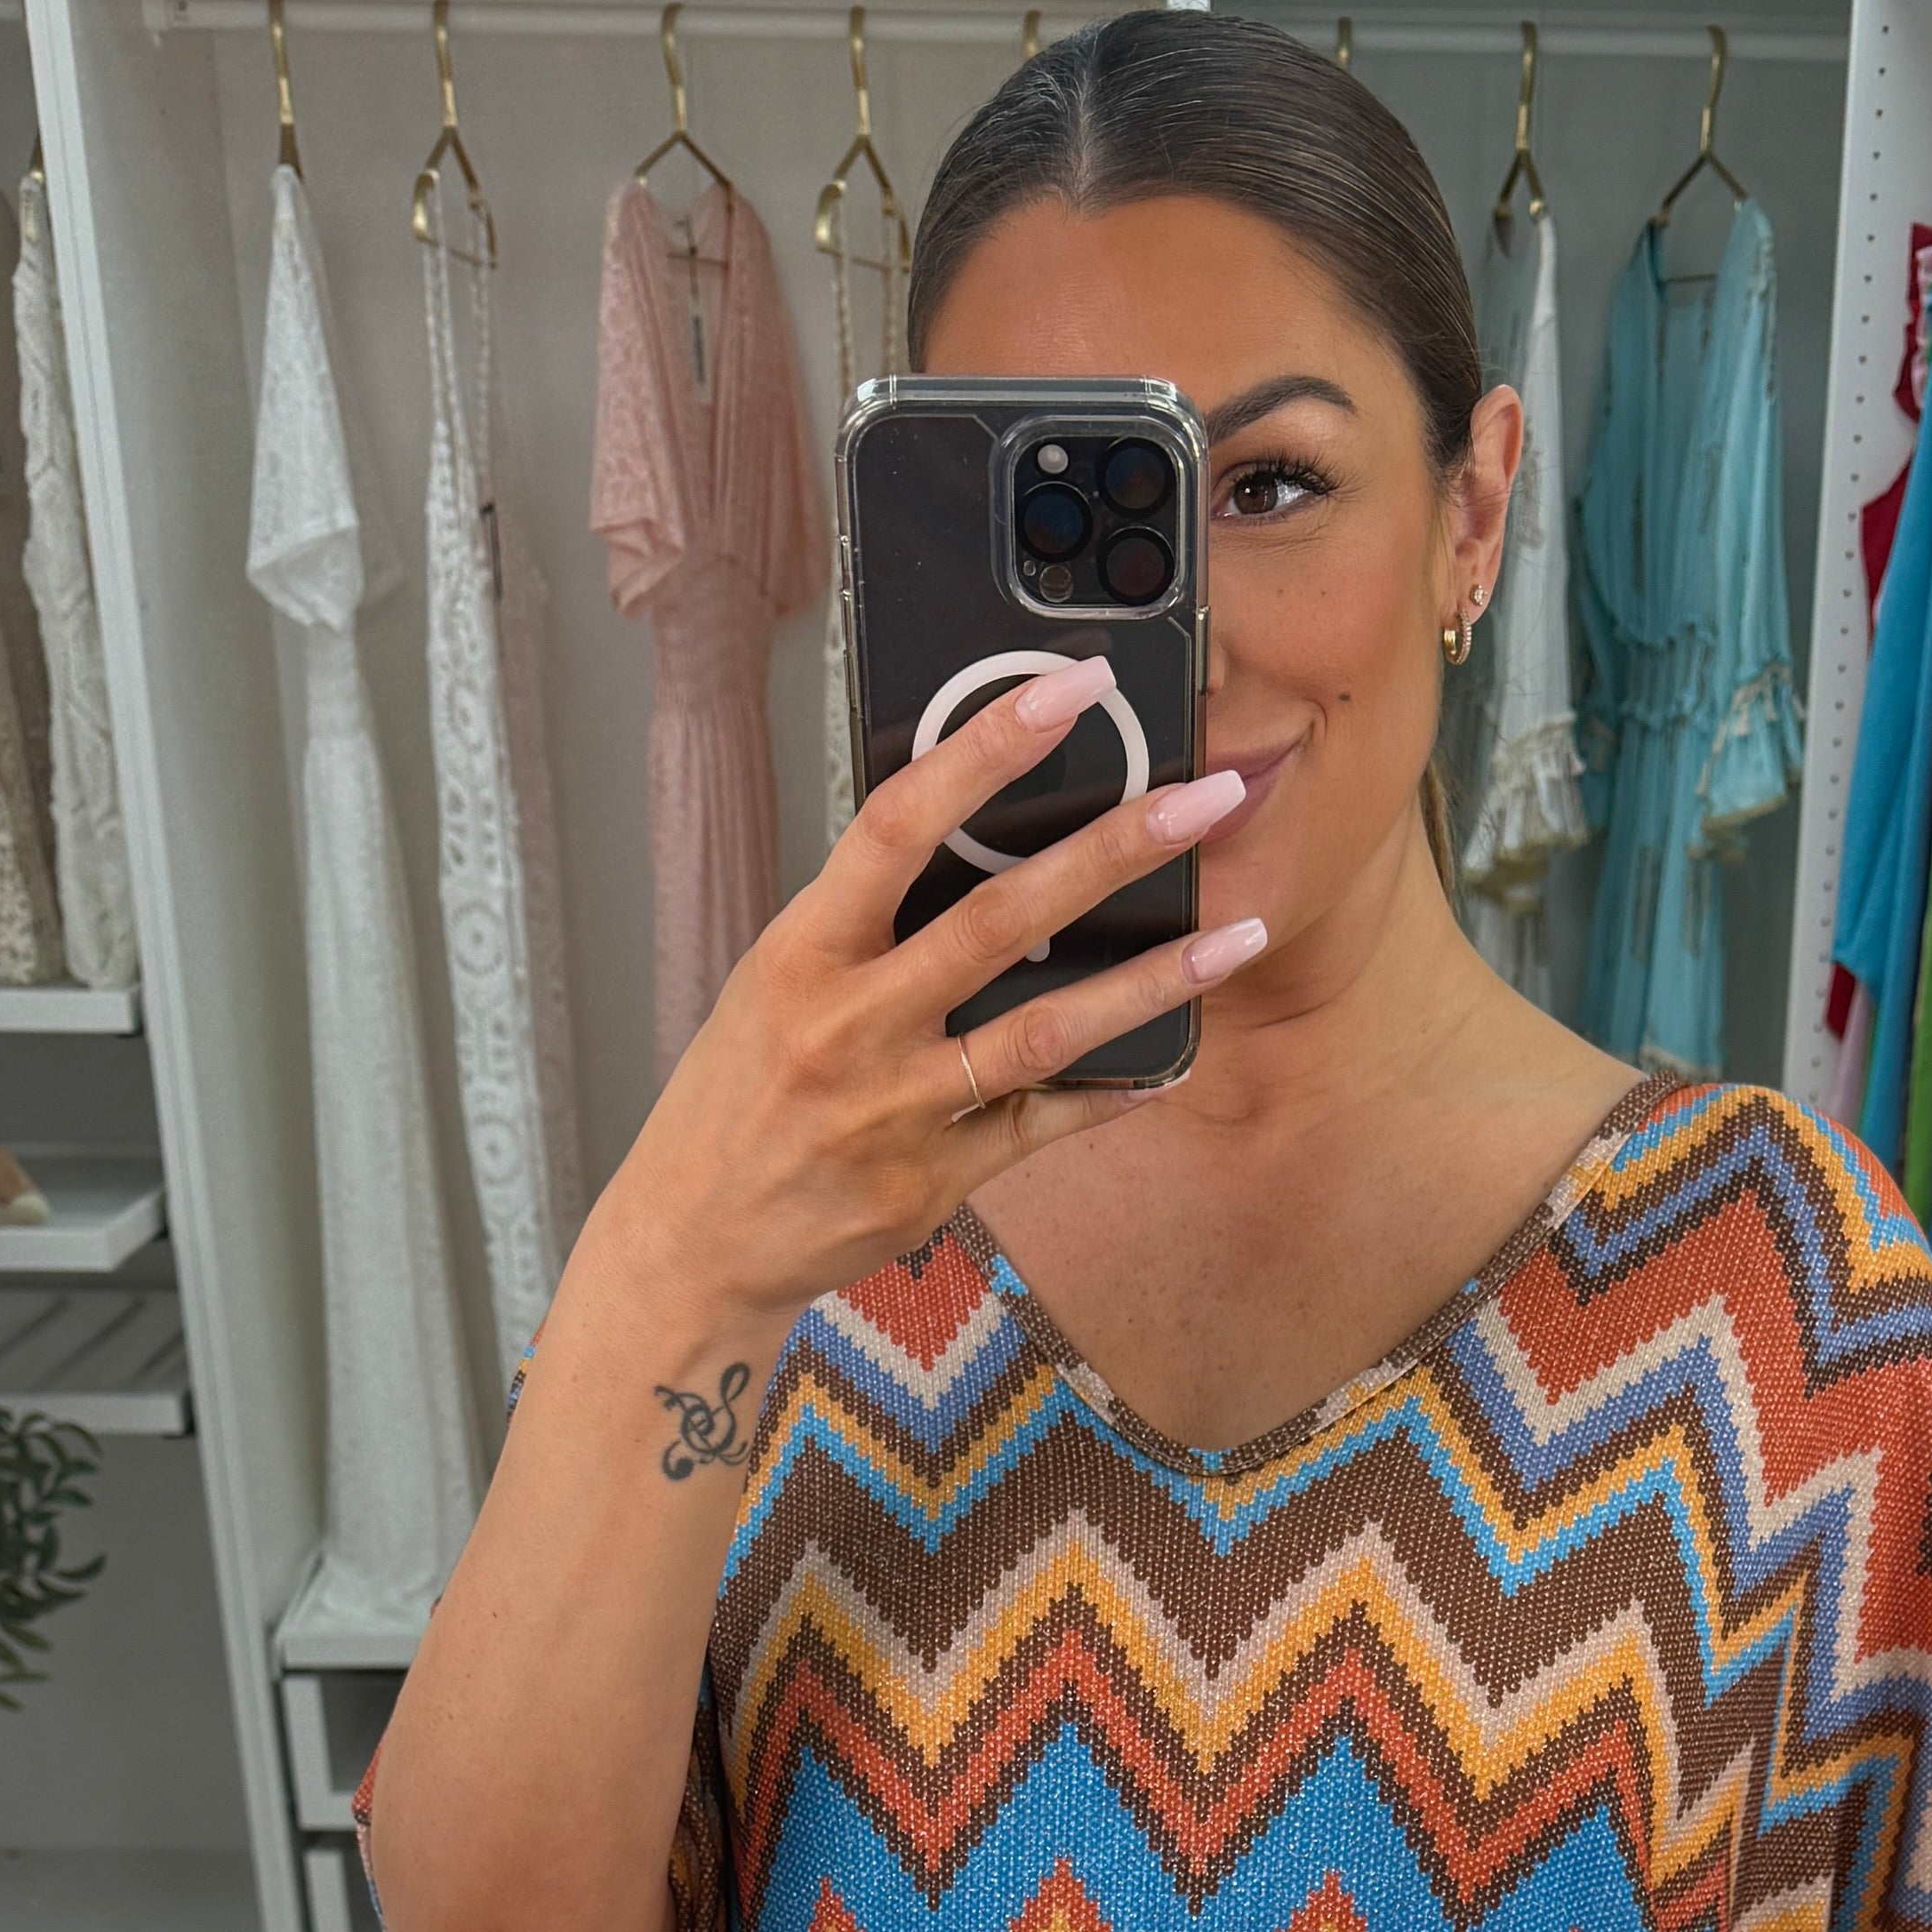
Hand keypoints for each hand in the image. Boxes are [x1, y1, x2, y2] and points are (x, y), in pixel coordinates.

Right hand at [598, 658, 1259, 1342]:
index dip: (987, 748)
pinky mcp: (933, 1180)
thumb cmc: (737, 1097)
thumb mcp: (777, 982)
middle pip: (1000, 919)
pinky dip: (1114, 1090)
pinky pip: (1044, 1123)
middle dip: (1113, 850)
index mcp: (804, 952)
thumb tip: (970, 838)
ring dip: (1152, 980)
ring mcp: (897, 1109)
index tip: (1067, 691)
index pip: (899, 823)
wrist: (694, 1240)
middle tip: (1203, 799)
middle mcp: (851, 1025)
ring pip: (1045, 1031)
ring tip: (1236, 935)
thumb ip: (865, 919)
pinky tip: (1172, 1058)